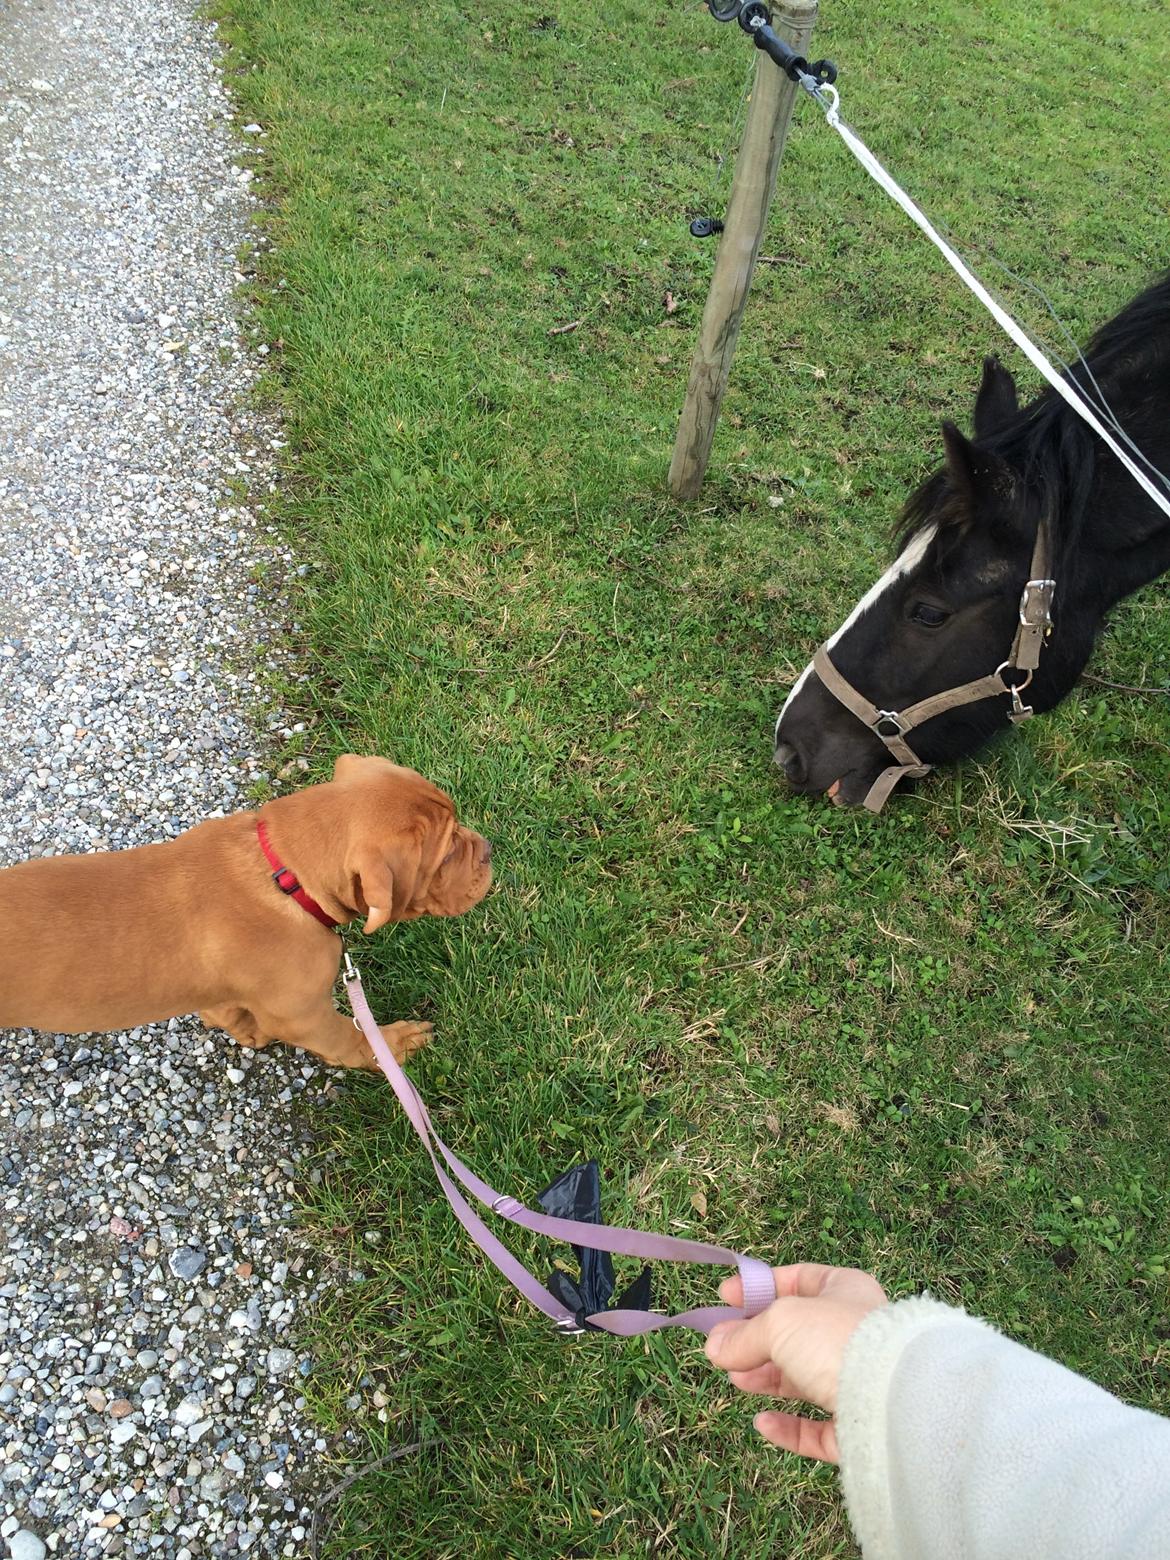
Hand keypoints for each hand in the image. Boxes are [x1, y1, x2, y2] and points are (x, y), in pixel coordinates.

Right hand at [705, 1263, 886, 1462]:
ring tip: (734, 1379)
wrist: (892, 1401)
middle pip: (796, 1334)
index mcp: (845, 1291)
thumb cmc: (837, 1340)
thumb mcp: (779, 1323)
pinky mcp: (859, 1427)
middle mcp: (855, 1333)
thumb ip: (744, 1335)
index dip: (759, 1287)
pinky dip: (789, 1426)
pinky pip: (818, 1427)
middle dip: (757, 1341)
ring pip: (805, 1379)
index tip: (725, 1297)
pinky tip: (762, 1422)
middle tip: (721, 1348)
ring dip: (767, 1379)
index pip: (798, 1280)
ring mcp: (859, 1382)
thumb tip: (714, 1347)